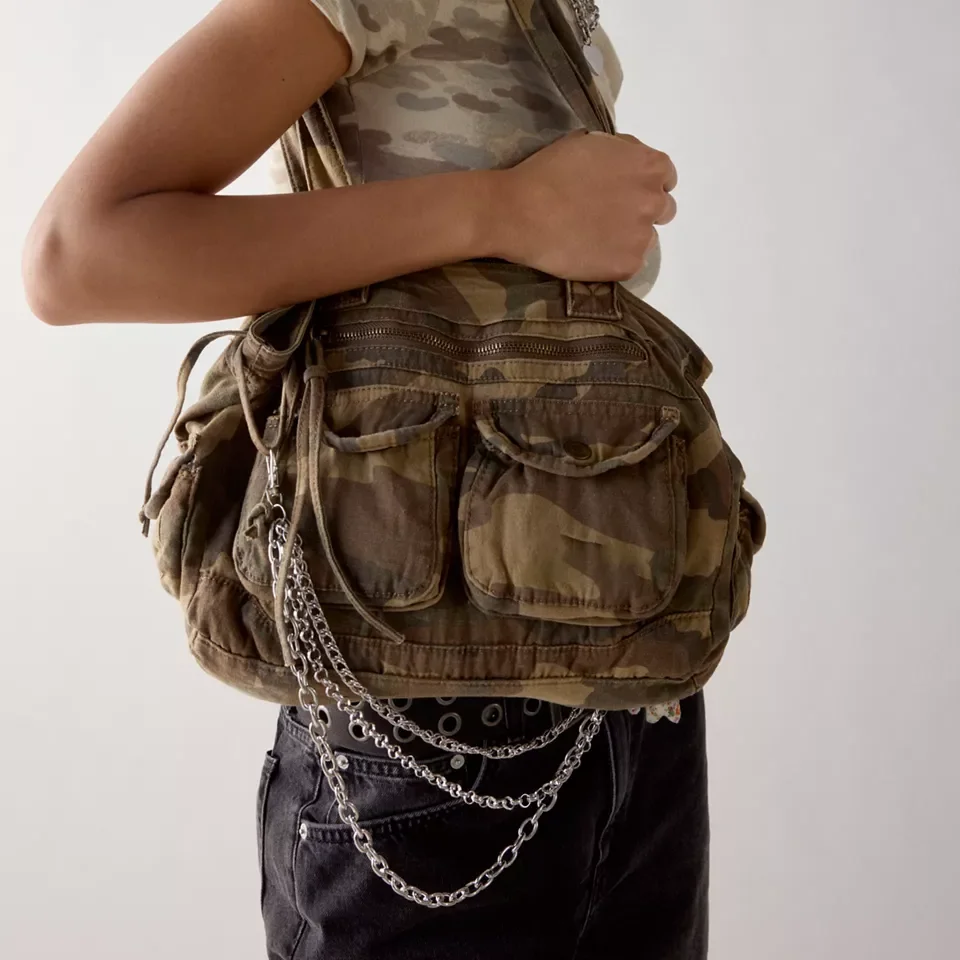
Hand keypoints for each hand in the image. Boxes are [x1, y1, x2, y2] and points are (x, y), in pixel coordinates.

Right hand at [494, 129, 676, 281]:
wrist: (522, 212)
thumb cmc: (550, 171)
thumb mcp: (593, 143)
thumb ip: (622, 154)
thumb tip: (631, 164)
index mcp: (649, 166)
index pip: (666, 177)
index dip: (646, 184)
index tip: (627, 191)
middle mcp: (654, 201)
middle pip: (664, 209)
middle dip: (642, 210)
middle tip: (611, 216)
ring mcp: (642, 236)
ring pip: (646, 238)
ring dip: (628, 237)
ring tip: (596, 236)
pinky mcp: (627, 265)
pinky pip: (629, 263)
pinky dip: (613, 259)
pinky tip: (589, 252)